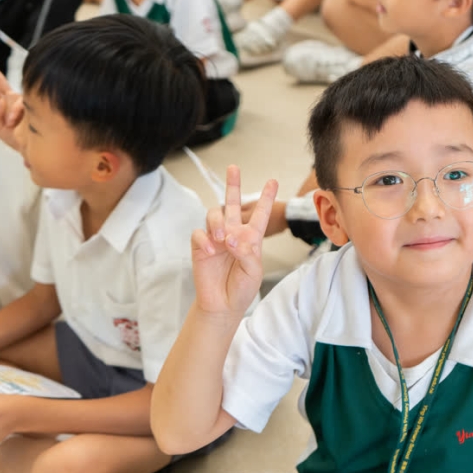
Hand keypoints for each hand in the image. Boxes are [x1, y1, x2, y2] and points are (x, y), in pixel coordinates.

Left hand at [0, 53, 23, 150]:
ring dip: (9, 110)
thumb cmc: (19, 140)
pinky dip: (14, 113)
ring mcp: (22, 99)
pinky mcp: (31, 102)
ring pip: (11, 94)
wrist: (35, 146)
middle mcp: (12, 100)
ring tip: (11, 124)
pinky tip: (15, 121)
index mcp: (4, 106)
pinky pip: (17, 103)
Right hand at [192, 166, 278, 316]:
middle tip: (233, 167)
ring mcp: (215, 239)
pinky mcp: (200, 247)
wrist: (223, 305)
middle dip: (233, 185)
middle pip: (232, 204)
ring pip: (214, 215)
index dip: (266, 198)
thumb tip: (231, 238)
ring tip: (222, 237)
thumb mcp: (253, 271)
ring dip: (218, 222)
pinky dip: (204, 239)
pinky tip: (210, 250)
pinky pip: (199, 234)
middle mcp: (233, 234)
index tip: (273, 181)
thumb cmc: (242, 288)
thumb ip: (246, 253)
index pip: (259, 214)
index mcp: (251, 238)